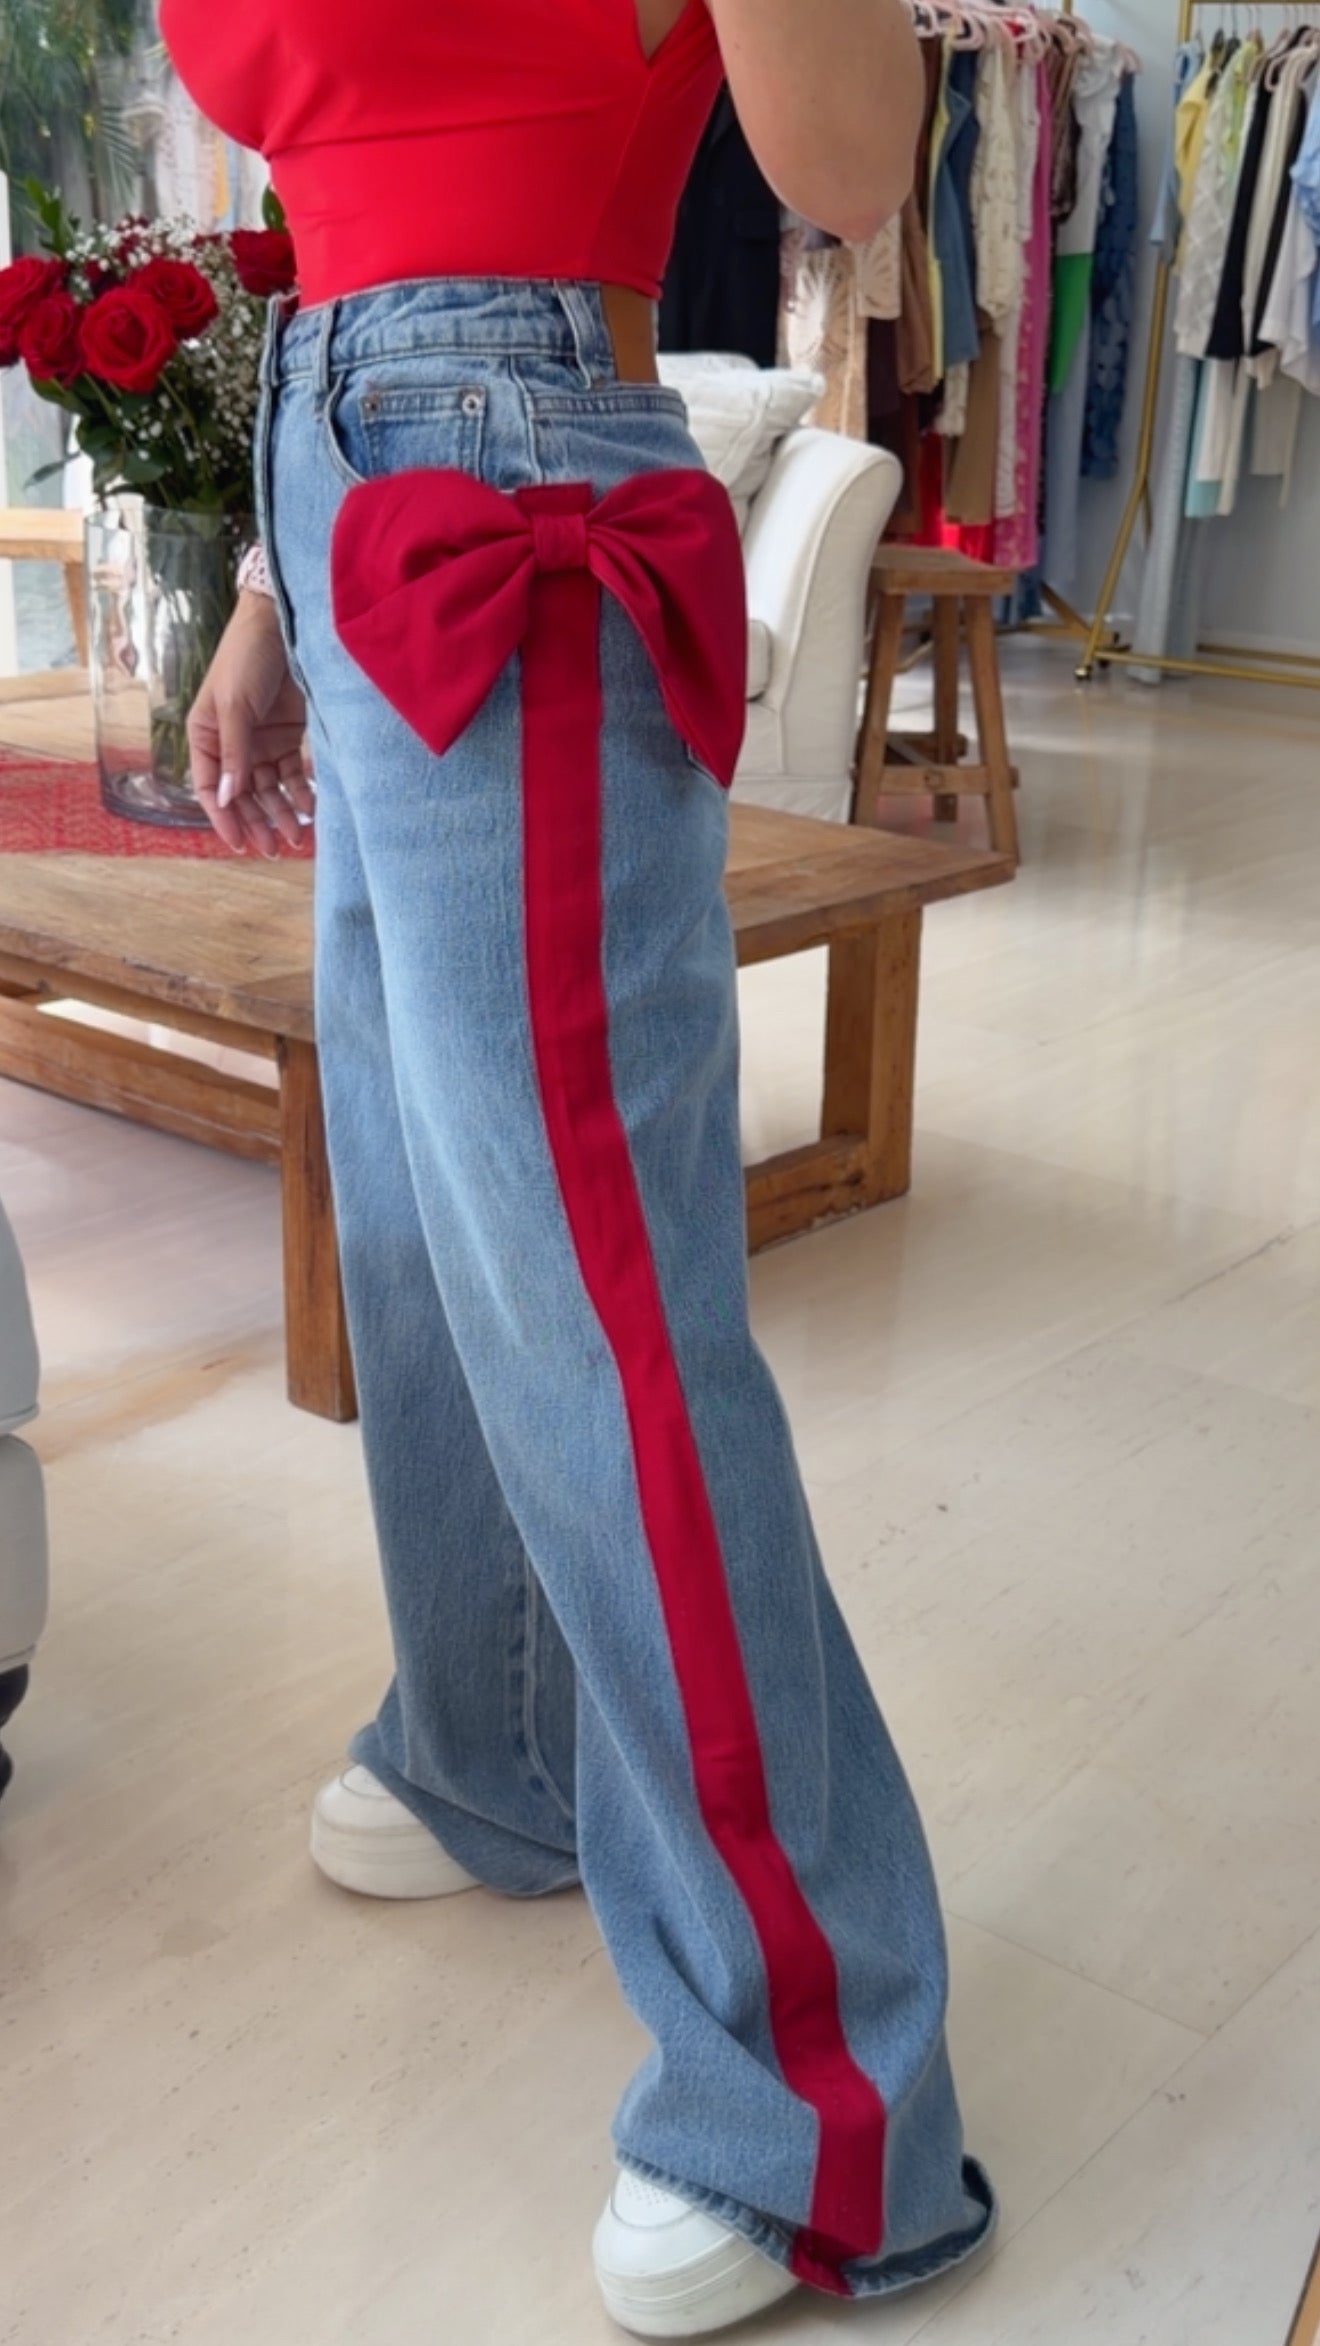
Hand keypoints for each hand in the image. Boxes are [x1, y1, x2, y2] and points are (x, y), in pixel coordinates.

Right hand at [187, 590, 314, 856]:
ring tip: (296, 837)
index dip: (224, 817)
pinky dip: (302, 792)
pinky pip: (293, 774)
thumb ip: (234, 753)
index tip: (240, 843)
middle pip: (242, 795)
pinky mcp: (288, 737)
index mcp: (204, 736)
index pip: (210, 788)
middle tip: (272, 849)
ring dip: (281, 812)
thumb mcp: (235, 706)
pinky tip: (313, 809)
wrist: (283, 624)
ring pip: (269, 789)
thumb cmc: (246, 657)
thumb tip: (228, 799)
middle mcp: (230, 744)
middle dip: (257, 822)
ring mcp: (260, 742)